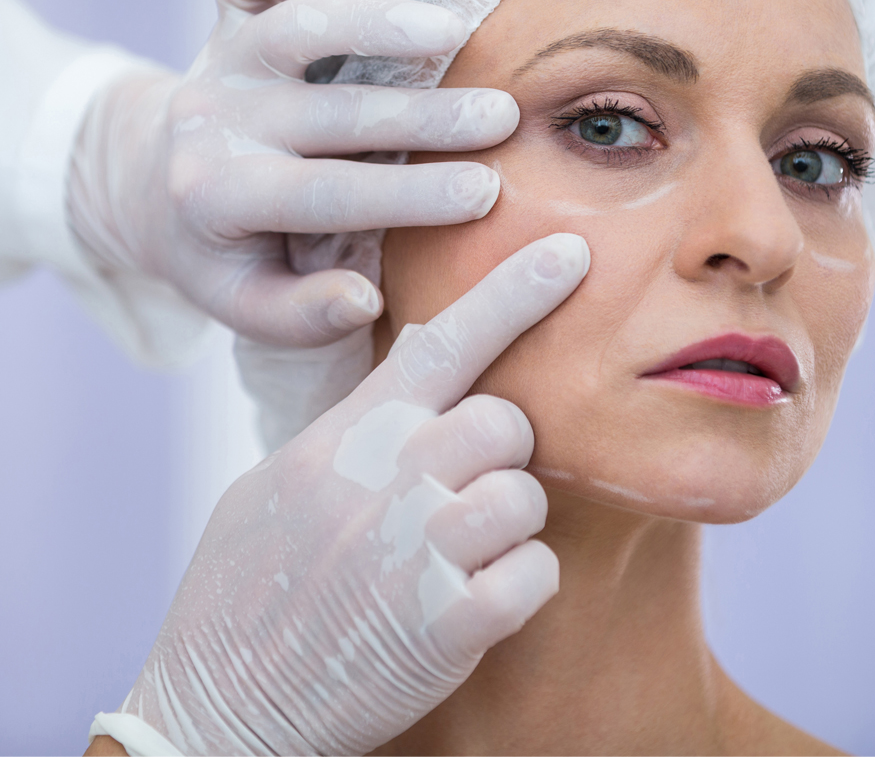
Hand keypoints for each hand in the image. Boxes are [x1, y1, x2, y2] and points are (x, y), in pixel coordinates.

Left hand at [67, 0, 516, 345]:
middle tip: (502, 118)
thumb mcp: (250, 306)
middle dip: (425, 116)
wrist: (158, 189)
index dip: (408, 195)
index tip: (483, 195)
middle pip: (332, 114)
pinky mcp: (224, 21)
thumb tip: (365, 298)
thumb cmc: (225, 255)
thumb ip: (304, 315)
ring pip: (296, 29)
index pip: (328, 196)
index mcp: (223, 200)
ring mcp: (221, 63)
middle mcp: (219, 124)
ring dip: (379, 26)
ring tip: (456, 31)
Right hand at [117, 234, 589, 754]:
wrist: (220, 708)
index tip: (568, 253)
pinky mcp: (446, 627)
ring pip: (524, 495)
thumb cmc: (245, 590)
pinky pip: (533, 574)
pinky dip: (518, 585)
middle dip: (498, 448)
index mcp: (345, 439)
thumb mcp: (277, 485)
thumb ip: (353, 427)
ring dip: (506, 522)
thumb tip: (415, 369)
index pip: (440, 343)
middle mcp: (385, 481)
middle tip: (461, 485)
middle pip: (502, 419)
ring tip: (456, 553)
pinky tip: (471, 602)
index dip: (511, 292)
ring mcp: (416, 552)